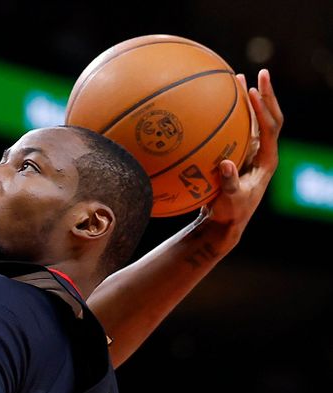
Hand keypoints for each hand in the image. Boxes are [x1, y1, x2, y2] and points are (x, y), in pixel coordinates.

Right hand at [196, 68, 283, 247]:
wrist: (226, 222)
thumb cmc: (230, 213)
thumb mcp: (230, 200)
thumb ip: (230, 183)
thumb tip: (226, 163)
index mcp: (267, 160)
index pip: (271, 128)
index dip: (263, 109)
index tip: (252, 92)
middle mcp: (263, 152)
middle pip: (270, 117)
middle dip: (266, 95)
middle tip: (259, 73)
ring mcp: (252, 153)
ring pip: (256, 120)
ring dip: (251, 100)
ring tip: (239, 79)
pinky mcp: (240, 155)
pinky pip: (239, 129)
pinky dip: (233, 115)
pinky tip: (217, 104)